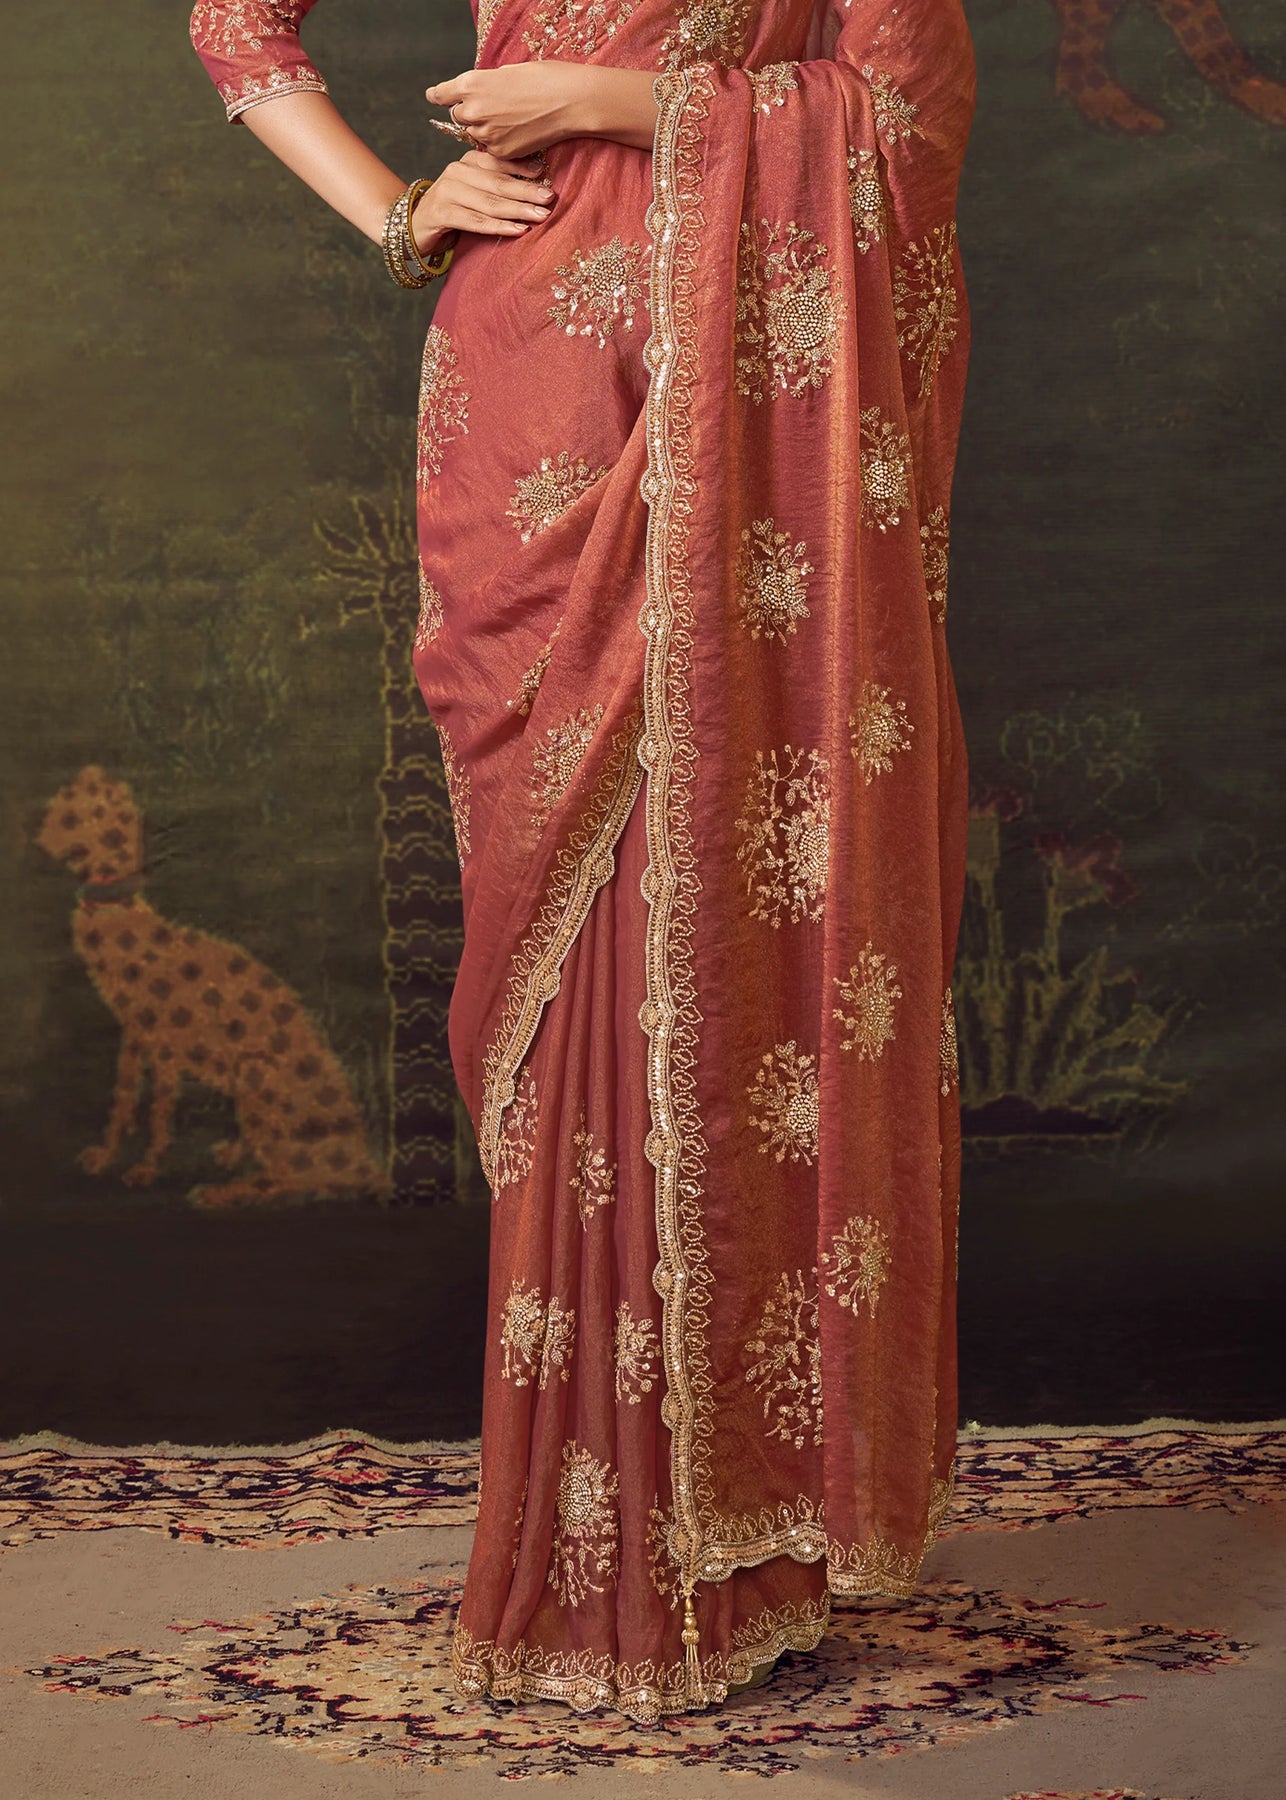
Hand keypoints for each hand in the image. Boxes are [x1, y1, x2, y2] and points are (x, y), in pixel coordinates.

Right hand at [413, 148, 555, 250]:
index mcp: (466, 162)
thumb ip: (496, 186)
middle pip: (497, 182)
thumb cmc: (453, 211)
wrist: (413, 227)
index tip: (545, 173)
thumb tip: (536, 185)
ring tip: (541, 216)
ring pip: (489, 202)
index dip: (522, 167)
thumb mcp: (474, 193)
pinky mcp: (441, 214)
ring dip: (517, 209)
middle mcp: (456, 172)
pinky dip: (498, 226)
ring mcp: (447, 192)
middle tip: (550, 198)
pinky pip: (475, 221)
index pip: (498, 161)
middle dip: (526, 191)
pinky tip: (518, 230)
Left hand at [426, 63, 595, 161]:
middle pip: (459, 116)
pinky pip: (492, 148)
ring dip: (485, 128)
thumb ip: (486, 84)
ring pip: (475, 133)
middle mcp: (473, 109)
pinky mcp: (501, 151)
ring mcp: (486, 133)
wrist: (569, 101)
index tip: (434, 97)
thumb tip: (479, 93)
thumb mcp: (506, 72)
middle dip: (470, 112)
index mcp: (471, 83)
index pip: (442, 94)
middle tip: (491, 108)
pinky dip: (500, 142)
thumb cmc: (543, 79)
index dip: (438, 95)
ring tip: (510, 119)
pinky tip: (518, 131)